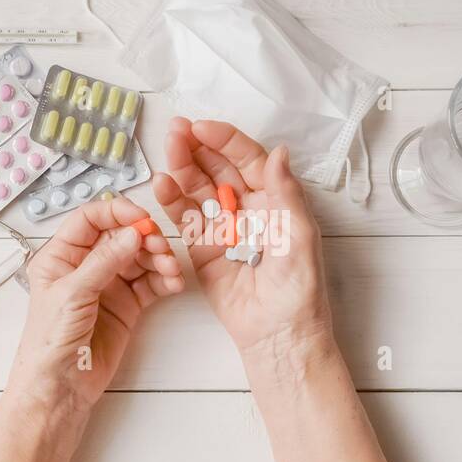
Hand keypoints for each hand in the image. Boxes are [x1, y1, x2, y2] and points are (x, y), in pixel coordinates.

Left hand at [5, 196, 183, 417]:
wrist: (60, 387)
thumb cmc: (49, 343)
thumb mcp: (71, 295)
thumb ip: (103, 262)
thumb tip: (131, 234)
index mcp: (61, 256)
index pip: (90, 220)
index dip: (117, 213)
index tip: (142, 218)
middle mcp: (85, 266)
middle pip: (121, 237)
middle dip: (145, 238)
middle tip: (161, 248)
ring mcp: (108, 285)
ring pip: (140, 258)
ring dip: (159, 259)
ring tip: (170, 270)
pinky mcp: (126, 305)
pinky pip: (150, 283)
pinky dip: (164, 280)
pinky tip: (173, 284)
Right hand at [151, 118, 334, 358]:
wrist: (279, 334)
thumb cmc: (299, 289)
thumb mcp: (300, 236)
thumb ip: (286, 193)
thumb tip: (279, 151)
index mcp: (276, 200)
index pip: (248, 161)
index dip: (225, 141)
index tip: (202, 127)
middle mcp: (249, 210)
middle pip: (219, 169)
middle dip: (197, 148)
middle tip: (175, 130)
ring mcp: (224, 229)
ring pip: (199, 190)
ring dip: (182, 168)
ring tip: (166, 149)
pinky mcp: (203, 251)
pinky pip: (186, 220)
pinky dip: (172, 202)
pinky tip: (162, 184)